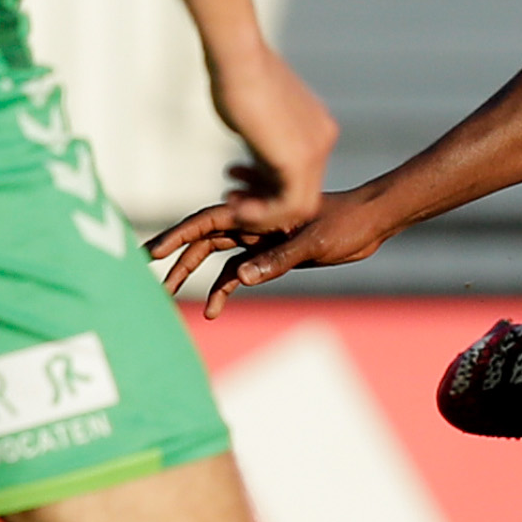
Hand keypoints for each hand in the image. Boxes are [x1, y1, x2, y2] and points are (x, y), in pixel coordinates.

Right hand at [150, 181, 400, 318]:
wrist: (371, 221)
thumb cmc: (346, 222)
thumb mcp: (313, 243)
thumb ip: (279, 259)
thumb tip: (241, 279)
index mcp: (256, 212)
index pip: (205, 223)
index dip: (175, 237)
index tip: (150, 254)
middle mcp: (252, 223)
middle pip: (203, 242)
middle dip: (177, 261)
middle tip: (153, 284)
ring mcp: (260, 239)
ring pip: (217, 259)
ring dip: (195, 278)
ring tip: (172, 301)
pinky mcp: (271, 254)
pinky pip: (240, 273)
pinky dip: (224, 289)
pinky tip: (212, 309)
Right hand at [203, 38, 335, 234]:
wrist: (237, 58)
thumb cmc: (236, 77)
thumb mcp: (257, 116)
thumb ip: (264, 140)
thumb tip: (255, 156)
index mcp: (318, 126)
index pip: (301, 174)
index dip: (269, 189)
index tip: (237, 186)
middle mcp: (324, 138)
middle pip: (302, 191)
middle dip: (267, 204)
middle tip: (233, 202)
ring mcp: (317, 150)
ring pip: (299, 206)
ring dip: (263, 215)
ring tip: (232, 207)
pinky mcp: (300, 160)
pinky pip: (289, 205)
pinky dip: (263, 215)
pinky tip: (237, 208)